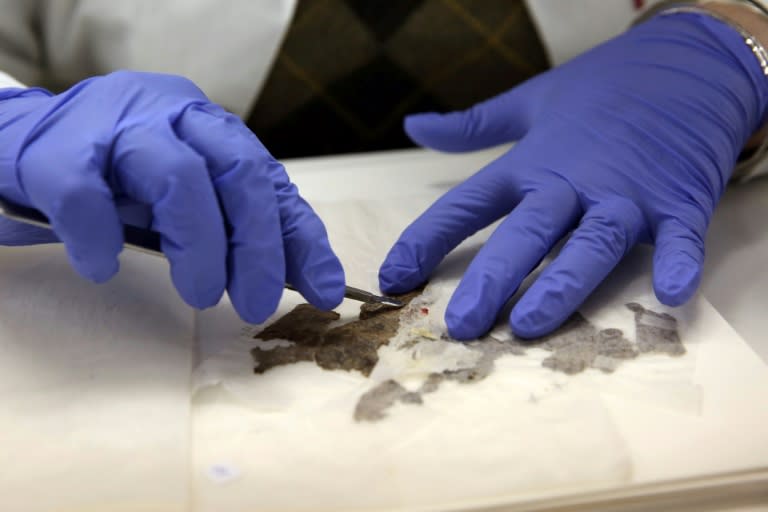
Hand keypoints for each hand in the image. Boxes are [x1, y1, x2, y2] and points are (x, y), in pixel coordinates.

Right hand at [0, 71, 344, 321]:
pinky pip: (87, 195)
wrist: (24, 141)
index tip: (323, 290)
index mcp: (211, 128)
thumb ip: (244, 232)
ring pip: (177, 176)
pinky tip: (105, 266)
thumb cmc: (119, 179)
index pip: (271, 180)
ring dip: (199, 245)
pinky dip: (102, 239)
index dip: (300, 237)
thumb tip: (308, 281)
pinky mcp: (57, 150)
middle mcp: (174, 116)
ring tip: (201, 294)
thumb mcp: (192, 203)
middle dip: (258, 246)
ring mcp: (116, 126)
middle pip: (238, 170)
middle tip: (256, 302)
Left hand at [379, 12, 767, 338]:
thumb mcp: (531, 101)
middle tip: (461, 324)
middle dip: (492, 279)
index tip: (394, 275)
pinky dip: (678, 263)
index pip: (468, 204)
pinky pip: (681, 239)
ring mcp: (627, 194)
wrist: (689, 63)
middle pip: (525, 233)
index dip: (427, 239)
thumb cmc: (604, 87)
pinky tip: (670, 296)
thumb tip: (414, 126)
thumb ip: (471, 125)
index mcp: (532, 162)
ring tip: (531, 325)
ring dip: (561, 285)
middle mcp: (572, 182)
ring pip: (589, 244)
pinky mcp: (679, 201)